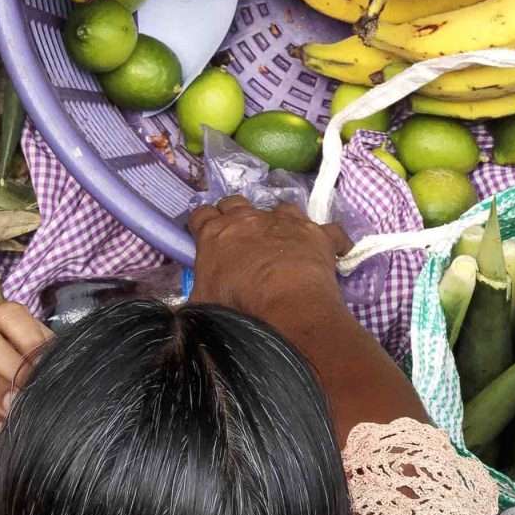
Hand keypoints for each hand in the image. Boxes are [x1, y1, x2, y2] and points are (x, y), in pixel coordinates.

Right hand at [184, 197, 349, 317]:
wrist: (287, 306)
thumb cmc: (237, 306)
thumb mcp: (200, 305)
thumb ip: (193, 296)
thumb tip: (182, 312)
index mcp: (214, 234)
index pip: (200, 215)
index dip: (201, 223)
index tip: (203, 235)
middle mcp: (248, 219)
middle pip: (235, 202)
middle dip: (234, 214)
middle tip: (239, 237)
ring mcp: (285, 222)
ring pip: (280, 207)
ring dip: (279, 220)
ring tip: (282, 240)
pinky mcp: (317, 233)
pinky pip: (330, 230)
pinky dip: (330, 239)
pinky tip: (332, 250)